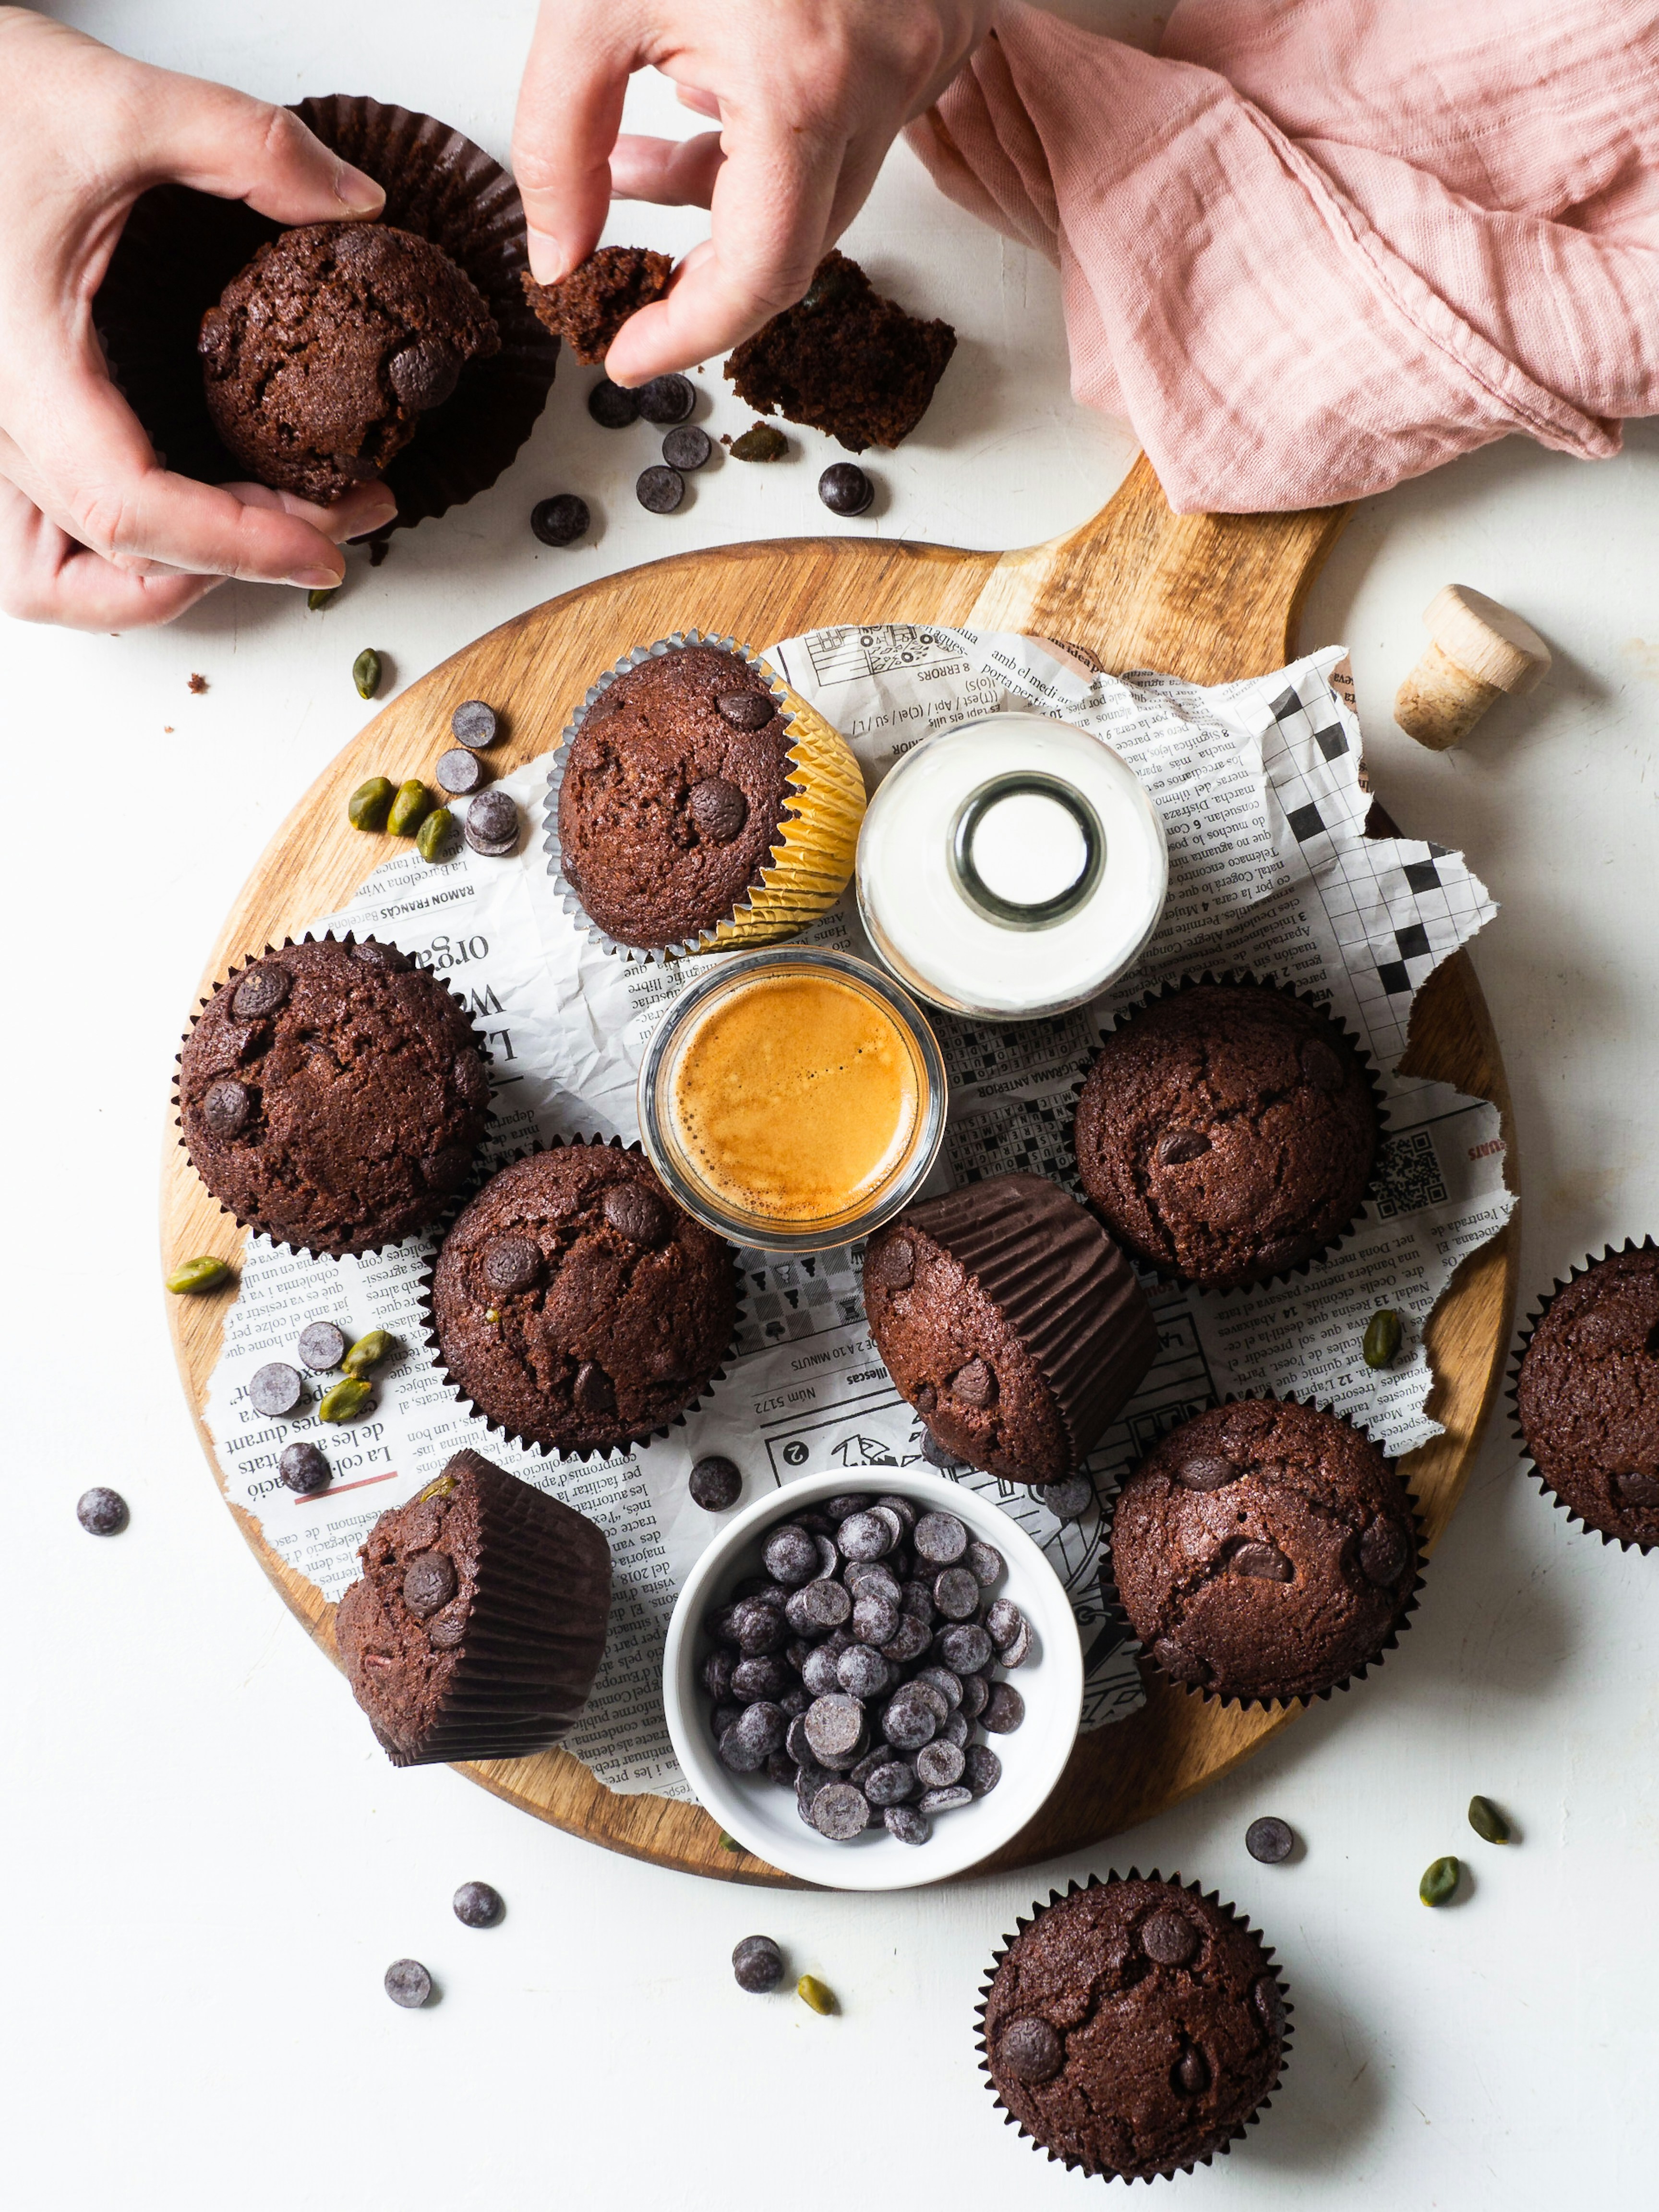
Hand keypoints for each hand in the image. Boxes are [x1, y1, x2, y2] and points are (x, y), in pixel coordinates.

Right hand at [0, 9, 398, 629]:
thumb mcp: (115, 101)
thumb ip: (247, 146)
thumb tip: (358, 204)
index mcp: (19, 364)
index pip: (131, 508)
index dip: (238, 548)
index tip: (329, 551)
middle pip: (117, 551)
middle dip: (241, 553)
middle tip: (342, 508)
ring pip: (61, 575)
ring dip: (168, 573)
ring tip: (268, 526)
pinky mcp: (1, 417)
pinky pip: (41, 537)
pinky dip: (119, 548)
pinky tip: (194, 506)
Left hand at [512, 0, 990, 382]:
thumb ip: (561, 137)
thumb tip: (558, 252)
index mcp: (802, 86)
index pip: (759, 276)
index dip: (691, 334)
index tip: (628, 356)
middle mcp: (878, 87)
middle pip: (794, 248)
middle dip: (705, 274)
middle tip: (630, 288)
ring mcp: (915, 63)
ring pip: (817, 191)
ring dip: (724, 200)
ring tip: (637, 164)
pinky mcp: (922, 38)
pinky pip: (842, 131)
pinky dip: (764, 141)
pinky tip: (702, 102)